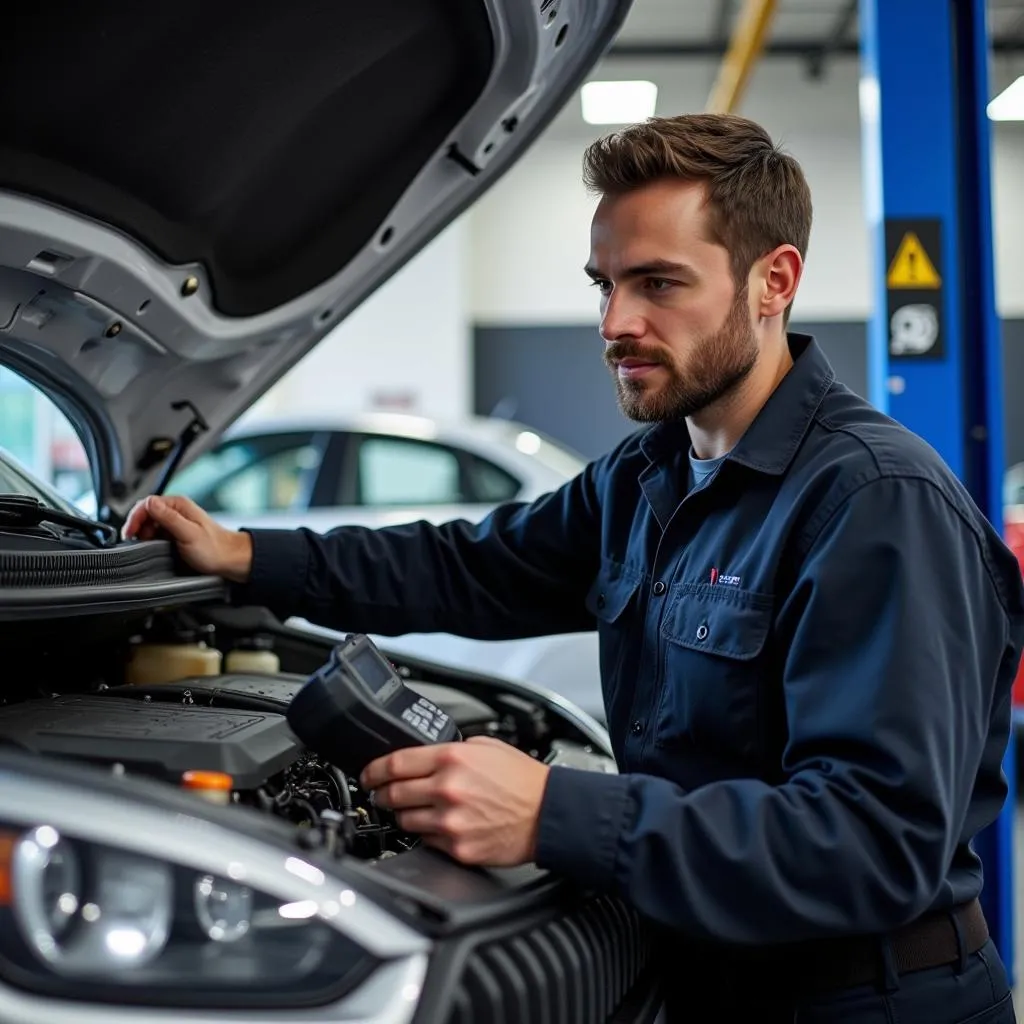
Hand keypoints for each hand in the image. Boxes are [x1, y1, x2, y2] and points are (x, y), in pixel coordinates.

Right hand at [121, 495, 252, 582]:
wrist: (229, 560)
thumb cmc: (214, 549)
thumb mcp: (189, 534)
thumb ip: (169, 518)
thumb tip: (150, 503)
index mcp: (179, 505)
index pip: (146, 503)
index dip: (135, 518)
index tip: (130, 534)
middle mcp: (176, 510)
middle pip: (145, 514)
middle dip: (138, 528)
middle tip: (137, 543)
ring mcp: (176, 522)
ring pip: (149, 525)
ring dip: (144, 535)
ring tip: (147, 548)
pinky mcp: (175, 533)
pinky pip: (156, 534)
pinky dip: (151, 540)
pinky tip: (154, 549)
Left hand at [360, 737, 549, 866]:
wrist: (548, 813)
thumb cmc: (522, 780)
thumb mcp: (486, 746)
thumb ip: (452, 749)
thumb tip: (423, 756)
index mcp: (452, 758)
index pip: (395, 763)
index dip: (373, 770)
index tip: (367, 774)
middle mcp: (447, 788)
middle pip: (392, 793)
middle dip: (381, 794)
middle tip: (380, 793)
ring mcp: (450, 821)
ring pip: (404, 820)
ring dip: (402, 815)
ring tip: (413, 809)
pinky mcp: (457, 847)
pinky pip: (426, 841)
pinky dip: (426, 834)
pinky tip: (439, 825)